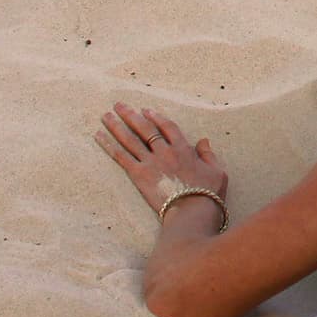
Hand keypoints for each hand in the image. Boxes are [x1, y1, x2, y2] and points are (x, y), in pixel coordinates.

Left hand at [96, 103, 226, 219]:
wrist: (192, 211)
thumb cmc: (208, 194)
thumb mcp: (217, 171)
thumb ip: (209, 154)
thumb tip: (203, 140)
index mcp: (184, 149)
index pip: (167, 127)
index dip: (156, 117)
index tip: (145, 110)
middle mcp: (165, 151)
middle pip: (145, 129)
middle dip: (130, 115)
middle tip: (118, 105)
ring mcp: (151, 162)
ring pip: (130, 139)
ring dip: (116, 126)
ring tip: (105, 116)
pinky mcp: (139, 175)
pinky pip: (121, 157)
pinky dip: (109, 145)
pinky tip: (99, 136)